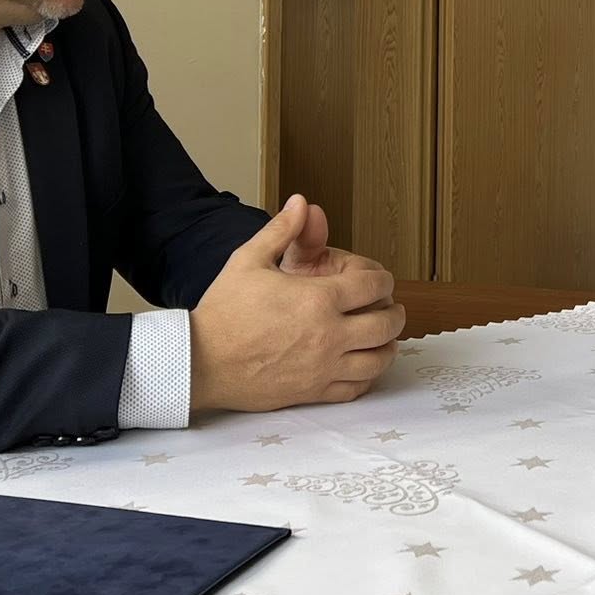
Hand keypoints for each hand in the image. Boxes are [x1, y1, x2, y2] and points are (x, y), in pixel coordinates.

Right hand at [189, 196, 405, 412]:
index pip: (373, 286)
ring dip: (387, 345)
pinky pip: (356, 388)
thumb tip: (302, 203)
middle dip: (394, 312)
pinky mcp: (313, 392)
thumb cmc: (223, 311)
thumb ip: (282, 229)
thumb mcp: (249, 259)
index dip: (383, 279)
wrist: (200, 361)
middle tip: (389, 307)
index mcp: (318, 299)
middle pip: (386, 325)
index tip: (378, 280)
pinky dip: (368, 376)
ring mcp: (324, 367)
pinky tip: (362, 365)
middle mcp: (329, 335)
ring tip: (382, 336)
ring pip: (378, 360)